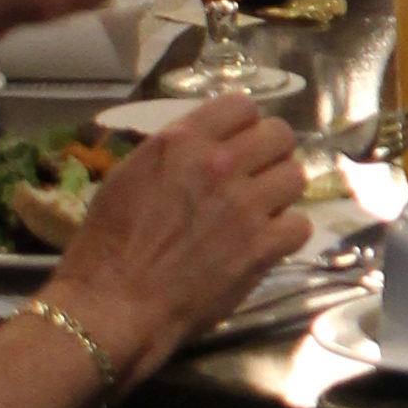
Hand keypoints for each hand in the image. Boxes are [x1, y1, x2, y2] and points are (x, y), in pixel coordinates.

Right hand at [52, 99, 310, 371]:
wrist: (115, 303)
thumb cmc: (107, 243)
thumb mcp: (129, 176)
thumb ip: (173, 153)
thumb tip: (205, 145)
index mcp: (183, 142)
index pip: (242, 105)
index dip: (244, 124)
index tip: (238, 141)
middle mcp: (221, 165)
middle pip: (280, 135)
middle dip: (271, 152)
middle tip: (257, 173)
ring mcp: (247, 206)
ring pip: (296, 176)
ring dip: (281, 190)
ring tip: (262, 207)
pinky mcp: (263, 247)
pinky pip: (300, 224)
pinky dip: (286, 233)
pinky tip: (266, 241)